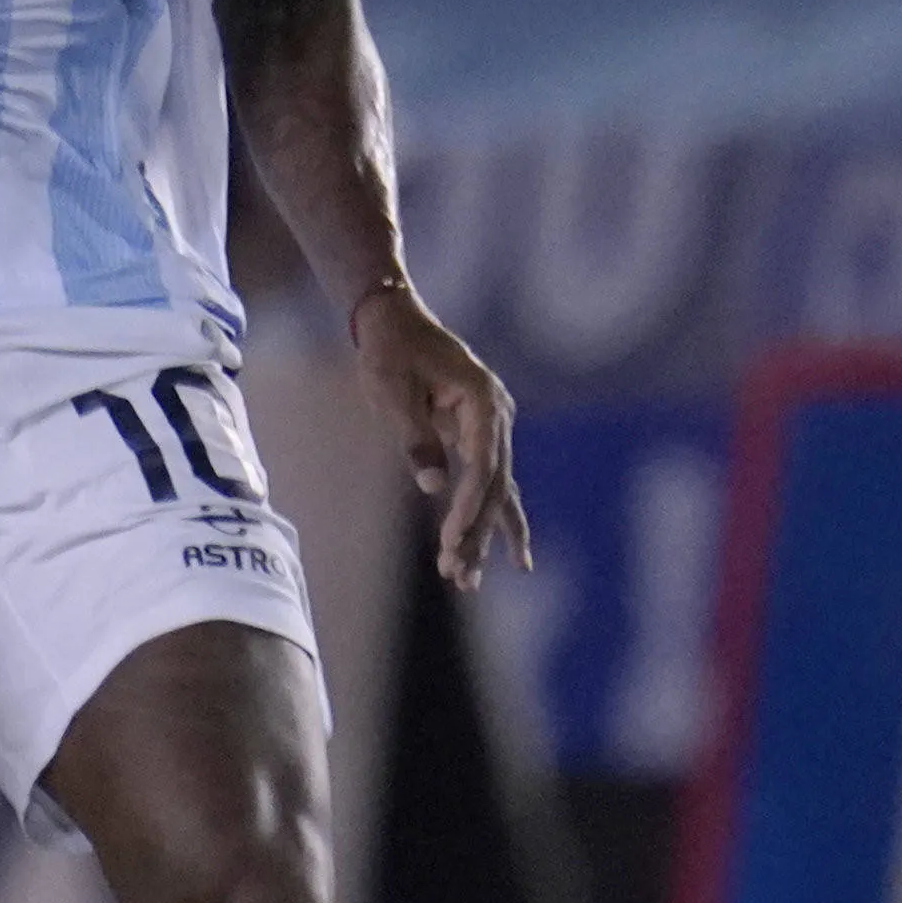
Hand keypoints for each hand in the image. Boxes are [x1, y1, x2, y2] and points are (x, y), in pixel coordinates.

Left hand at [352, 278, 530, 590]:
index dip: (470, 507)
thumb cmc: (389, 353)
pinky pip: (491, 484)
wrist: (392, 321)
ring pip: (496, 491)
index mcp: (483, 399)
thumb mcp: (393, 391)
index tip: (452, 542)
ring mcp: (493, 427)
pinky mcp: (479, 437)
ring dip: (483, 534)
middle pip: (495, 485)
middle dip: (477, 533)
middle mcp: (498, 415)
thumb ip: (415, 438)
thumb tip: (434, 487)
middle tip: (459, 576)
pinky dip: (493, 519)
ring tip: (471, 581)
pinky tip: (512, 556)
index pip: (484, 466)